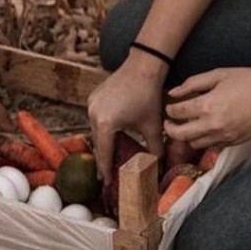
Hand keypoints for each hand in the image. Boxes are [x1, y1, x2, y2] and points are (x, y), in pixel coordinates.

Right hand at [87, 59, 166, 181]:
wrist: (143, 66)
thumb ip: (155, 149)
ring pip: (97, 130)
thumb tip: (159, 166)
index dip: (107, 169)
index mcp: (106, 124)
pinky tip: (112, 135)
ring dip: (104, 142)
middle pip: (98, 143)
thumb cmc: (148, 96)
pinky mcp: (93, 97)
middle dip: (105, 158)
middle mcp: (93, 114)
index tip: (108, 183)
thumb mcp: (153, 126)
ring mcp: (91, 104)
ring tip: (112, 155)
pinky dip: (103, 128)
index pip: (105, 153)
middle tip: (110, 173)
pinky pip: (96, 118)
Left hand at [164, 66, 250, 148]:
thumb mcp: (219, 75)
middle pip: (180, 135)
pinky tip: (206, 128)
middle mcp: (213, 125)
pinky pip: (212, 145)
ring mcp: (224, 136)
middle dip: (170, 129)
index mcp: (207, 106)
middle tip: (169, 122)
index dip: (169, 109)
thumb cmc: (250, 81)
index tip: (170, 106)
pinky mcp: (234, 142)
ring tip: (187, 125)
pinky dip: (205, 139)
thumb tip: (174, 92)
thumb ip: (193, 83)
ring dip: (187, 136)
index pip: (177, 113)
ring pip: (195, 144)